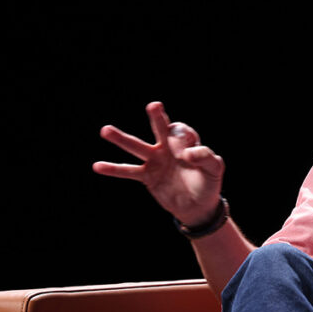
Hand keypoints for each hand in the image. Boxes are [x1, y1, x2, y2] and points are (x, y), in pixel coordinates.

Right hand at [93, 102, 224, 226]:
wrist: (198, 205)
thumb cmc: (208, 183)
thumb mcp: (215, 169)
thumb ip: (206, 157)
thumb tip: (187, 154)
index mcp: (187, 142)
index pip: (181, 133)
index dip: (181, 141)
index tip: (185, 157)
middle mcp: (169, 147)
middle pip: (161, 128)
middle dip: (158, 117)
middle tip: (154, 106)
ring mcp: (156, 160)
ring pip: (137, 146)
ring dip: (121, 138)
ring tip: (105, 130)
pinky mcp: (147, 176)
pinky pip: (129, 171)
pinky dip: (113, 169)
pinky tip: (97, 166)